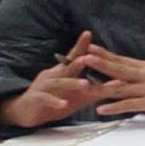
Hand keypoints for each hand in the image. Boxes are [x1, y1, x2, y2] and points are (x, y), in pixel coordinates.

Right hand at [0, 49, 114, 130]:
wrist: (26, 112)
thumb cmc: (55, 100)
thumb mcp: (77, 95)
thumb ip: (95, 89)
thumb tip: (118, 83)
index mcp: (63, 72)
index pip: (73, 57)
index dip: (80, 46)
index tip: (88, 33)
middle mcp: (52, 75)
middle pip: (66, 67)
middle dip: (78, 62)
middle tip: (89, 57)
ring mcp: (42, 86)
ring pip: (57, 82)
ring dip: (71, 83)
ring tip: (85, 84)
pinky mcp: (35, 99)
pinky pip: (44, 98)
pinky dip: (54, 101)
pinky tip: (63, 104)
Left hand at [70, 38, 144, 122]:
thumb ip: (140, 75)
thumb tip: (121, 77)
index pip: (122, 59)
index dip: (105, 54)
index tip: (89, 47)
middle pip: (118, 69)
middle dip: (99, 64)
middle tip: (82, 58)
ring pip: (120, 88)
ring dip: (100, 87)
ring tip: (84, 87)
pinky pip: (129, 104)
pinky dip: (114, 107)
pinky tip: (101, 109)